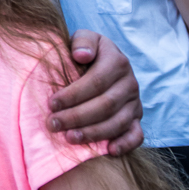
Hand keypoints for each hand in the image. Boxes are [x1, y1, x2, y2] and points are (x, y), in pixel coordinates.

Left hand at [48, 31, 142, 155]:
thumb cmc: (87, 52)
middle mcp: (130, 83)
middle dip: (77, 117)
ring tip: (69, 138)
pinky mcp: (136, 118)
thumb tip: (81, 55)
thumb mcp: (84, 38)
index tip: (51, 103)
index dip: (73, 94)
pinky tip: (109, 151)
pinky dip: (125, 144)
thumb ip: (82, 41)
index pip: (96, 82)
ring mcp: (135, 102)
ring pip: (117, 122)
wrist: (105, 60)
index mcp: (117, 62)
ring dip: (93, 133)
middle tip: (53, 124)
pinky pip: (136, 135)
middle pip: (105, 105)